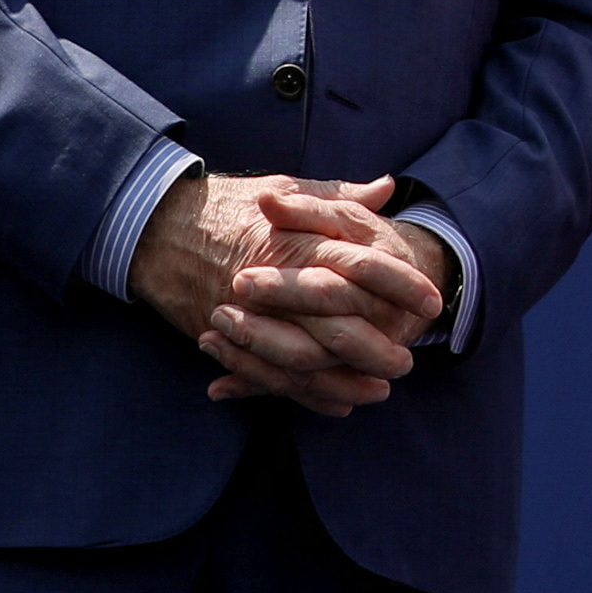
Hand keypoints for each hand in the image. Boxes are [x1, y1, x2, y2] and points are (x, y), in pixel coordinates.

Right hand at [129, 171, 429, 415]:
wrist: (160, 227)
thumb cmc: (232, 206)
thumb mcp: (287, 189)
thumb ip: (339, 197)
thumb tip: (387, 188)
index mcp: (299, 241)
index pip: (363, 265)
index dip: (401, 284)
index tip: (431, 300)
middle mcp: (277, 282)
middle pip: (340, 324)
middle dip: (379, 347)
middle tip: (409, 360)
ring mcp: (250, 315)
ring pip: (308, 360)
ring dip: (348, 380)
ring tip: (380, 390)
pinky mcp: (228, 338)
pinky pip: (272, 377)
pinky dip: (307, 394)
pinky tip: (338, 403)